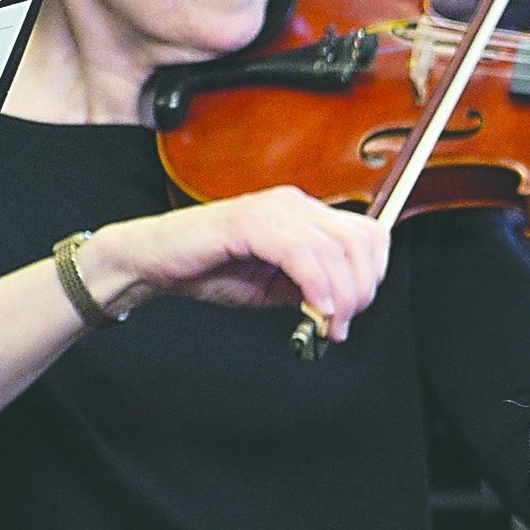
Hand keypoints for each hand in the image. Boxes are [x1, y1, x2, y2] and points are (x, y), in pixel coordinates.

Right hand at [76, 189, 390, 342]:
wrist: (154, 261)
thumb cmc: (211, 270)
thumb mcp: (276, 285)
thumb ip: (311, 290)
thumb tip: (344, 311)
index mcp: (307, 214)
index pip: (370, 233)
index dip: (375, 273)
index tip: (358, 309)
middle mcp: (295, 204)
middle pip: (359, 242)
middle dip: (361, 290)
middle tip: (342, 325)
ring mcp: (273, 209)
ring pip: (334, 249)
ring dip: (341, 295)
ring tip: (327, 325)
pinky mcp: (248, 222)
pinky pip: (299, 253)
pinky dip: (316, 285)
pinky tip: (316, 309)